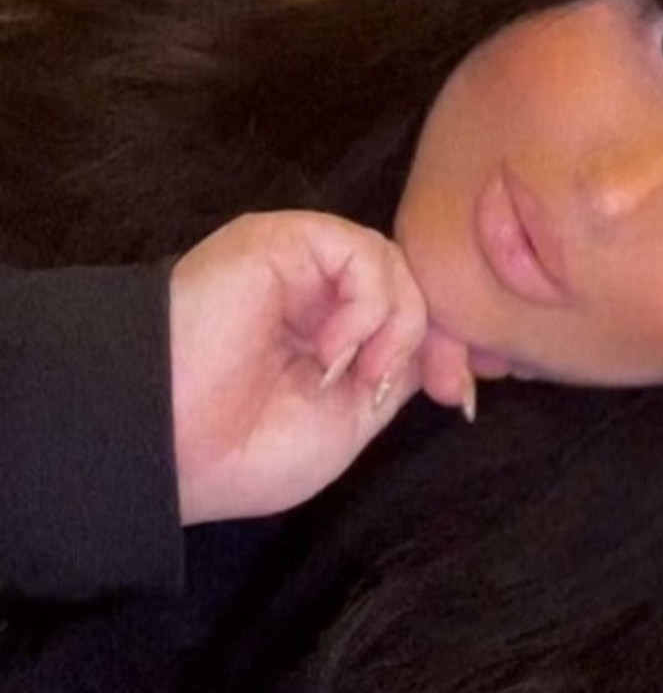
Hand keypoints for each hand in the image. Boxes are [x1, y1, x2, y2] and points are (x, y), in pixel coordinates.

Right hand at [169, 211, 473, 524]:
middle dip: (438, 337)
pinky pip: (361, 252)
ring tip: (355, 378)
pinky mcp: (282, 242)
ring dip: (397, 328)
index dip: (446, 348)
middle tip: (443, 385)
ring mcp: (300, 267)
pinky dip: (367, 304)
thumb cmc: (243, 451)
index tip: (462, 397)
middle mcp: (317, 296)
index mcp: (329, 338)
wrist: (171, 442)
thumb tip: (440, 353)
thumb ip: (393, 374)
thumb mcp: (345, 424)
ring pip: (393, 267)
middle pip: (411, 288)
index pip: (410, 318)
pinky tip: (333, 351)